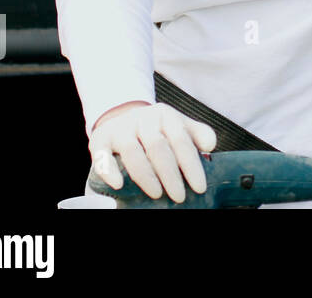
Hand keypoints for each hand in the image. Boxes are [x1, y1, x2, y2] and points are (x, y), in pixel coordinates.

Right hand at [89, 101, 217, 202]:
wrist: (122, 116)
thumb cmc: (157, 129)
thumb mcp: (179, 126)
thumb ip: (198, 134)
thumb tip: (210, 146)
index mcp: (166, 115)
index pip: (181, 141)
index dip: (191, 165)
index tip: (199, 187)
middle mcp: (143, 119)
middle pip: (158, 148)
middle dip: (170, 175)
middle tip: (179, 196)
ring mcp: (121, 128)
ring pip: (133, 152)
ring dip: (145, 176)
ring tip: (157, 194)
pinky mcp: (100, 139)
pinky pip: (102, 155)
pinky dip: (109, 170)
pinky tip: (118, 185)